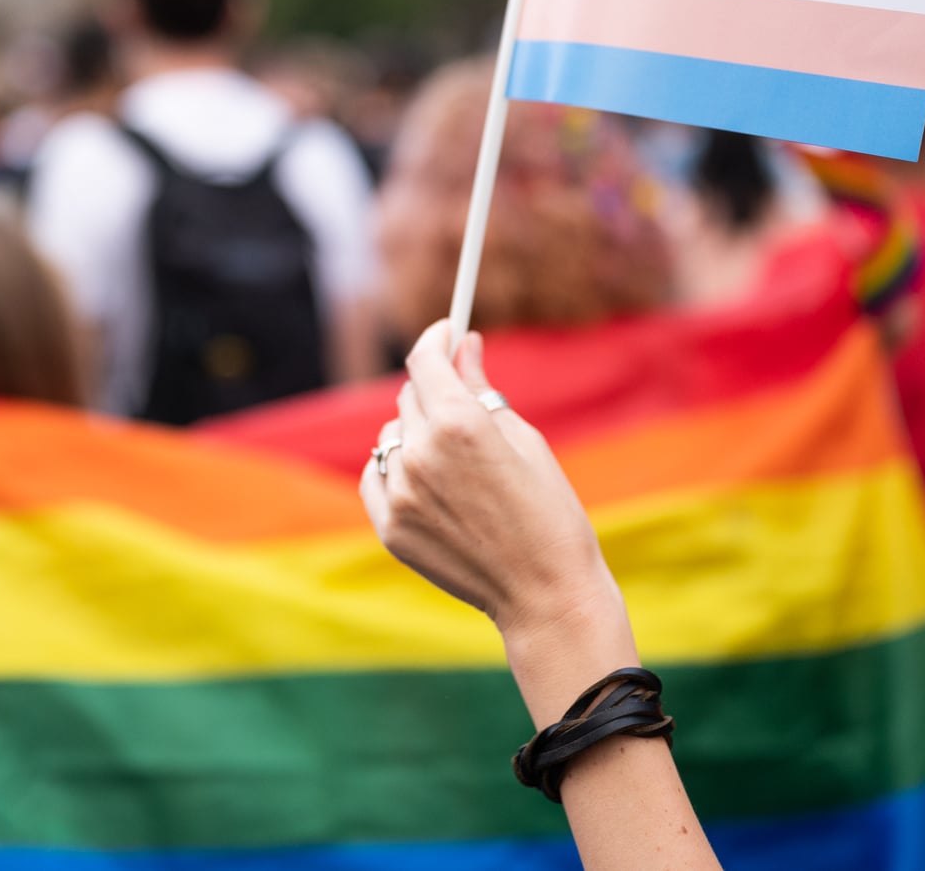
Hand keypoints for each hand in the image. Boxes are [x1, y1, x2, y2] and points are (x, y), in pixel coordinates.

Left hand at [360, 321, 628, 642]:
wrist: (545, 593)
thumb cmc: (549, 512)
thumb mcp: (523, 439)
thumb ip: (482, 389)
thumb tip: (464, 344)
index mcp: (459, 424)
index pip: (425, 360)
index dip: (435, 339)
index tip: (446, 332)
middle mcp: (420, 453)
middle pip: (409, 396)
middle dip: (434, 391)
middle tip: (465, 408)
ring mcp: (399, 492)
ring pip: (392, 436)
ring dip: (415, 434)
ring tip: (456, 463)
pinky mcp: (389, 526)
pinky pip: (376, 475)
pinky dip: (396, 469)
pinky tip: (430, 484)